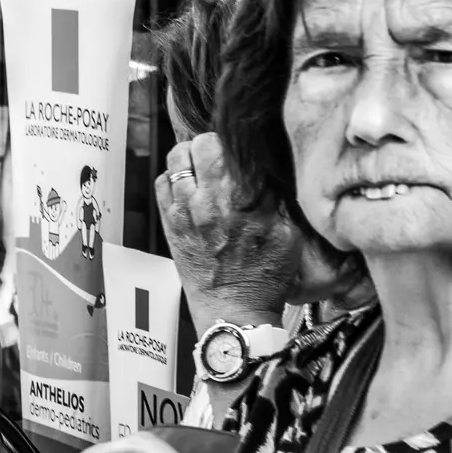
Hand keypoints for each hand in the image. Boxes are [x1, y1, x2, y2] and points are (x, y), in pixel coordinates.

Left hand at [155, 134, 295, 331]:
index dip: (240, 141)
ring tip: (203, 169)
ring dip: (191, 157)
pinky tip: (188, 189)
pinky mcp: (169, 221)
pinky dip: (173, 179)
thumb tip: (268, 166)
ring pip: (177, 156)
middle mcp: (211, 199)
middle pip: (203, 142)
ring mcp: (185, 209)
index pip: (235, 145)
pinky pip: (162, 182)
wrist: (233, 311)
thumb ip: (277, 197)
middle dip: (214, 144)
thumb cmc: (264, 276)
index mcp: (245, 199)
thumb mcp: (289, 234)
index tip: (244, 146)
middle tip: (221, 156)